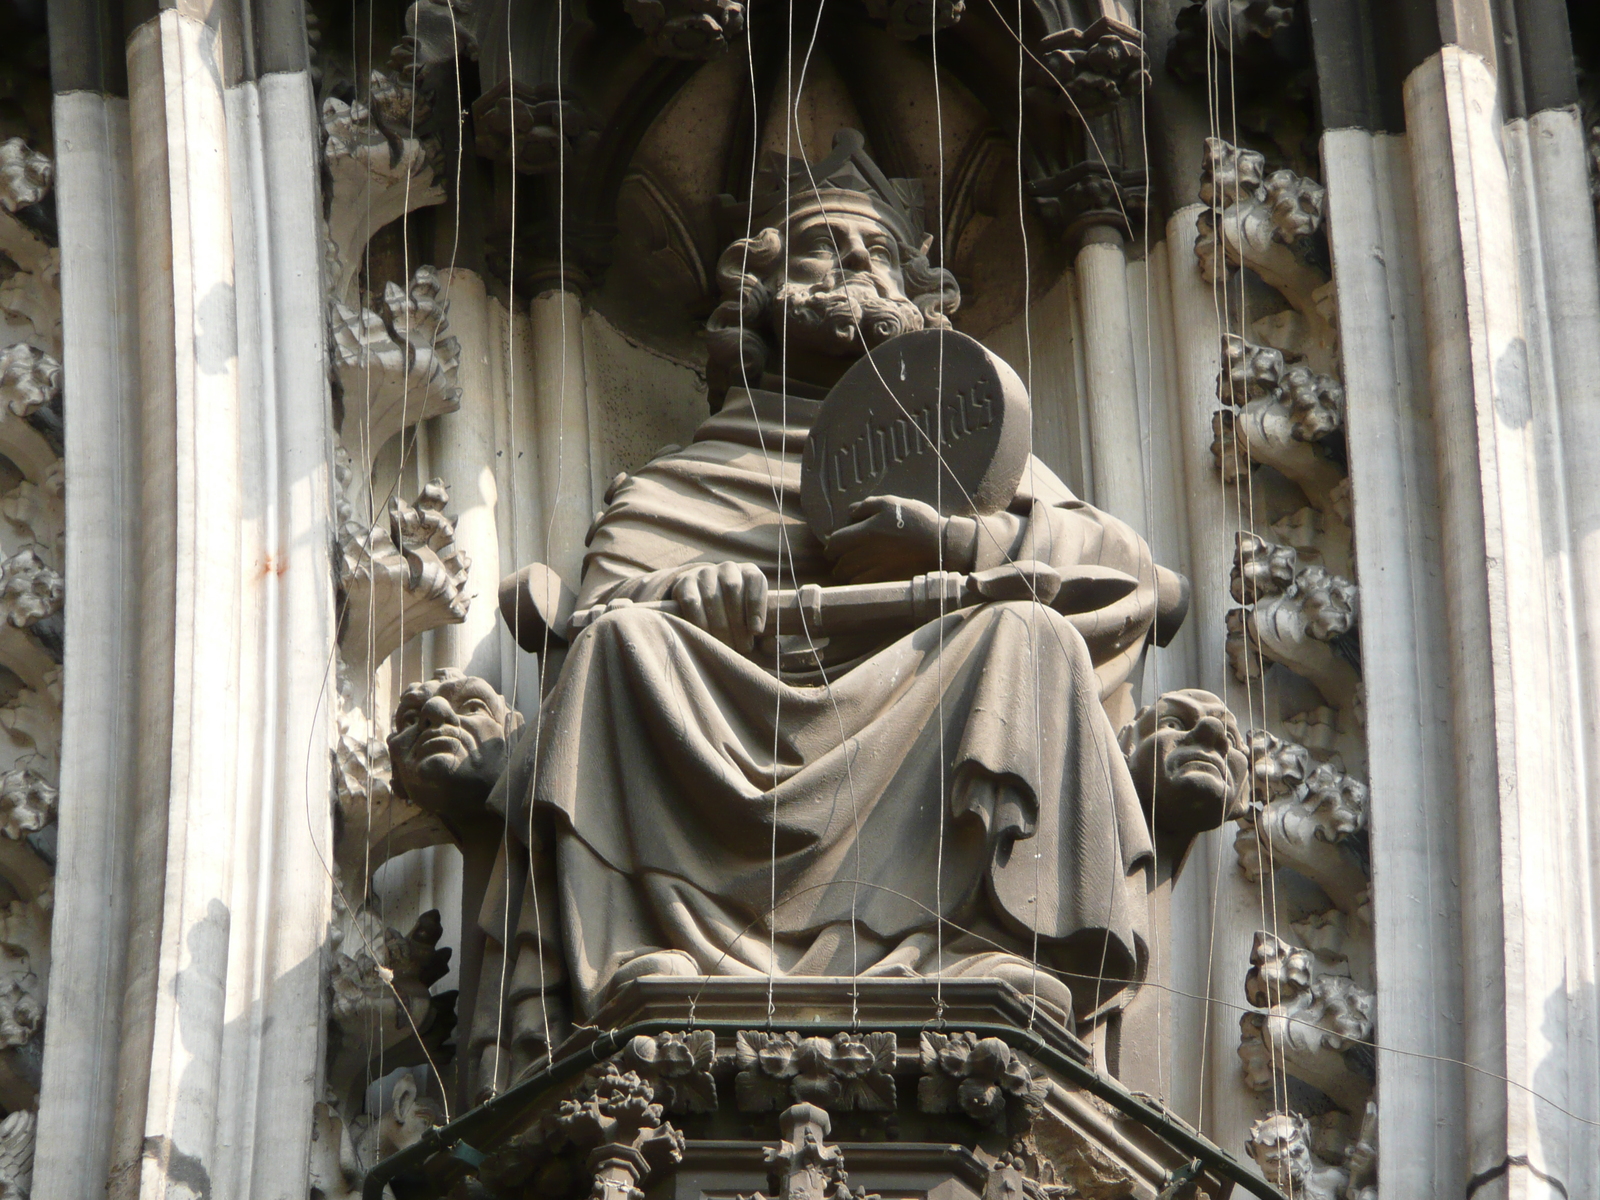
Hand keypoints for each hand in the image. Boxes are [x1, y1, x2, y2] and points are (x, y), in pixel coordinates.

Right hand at [670, 562, 768, 653]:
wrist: (701, 598)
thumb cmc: (735, 615)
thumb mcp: (752, 620)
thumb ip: (765, 636)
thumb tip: (773, 647)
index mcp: (749, 572)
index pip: (755, 580)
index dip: (756, 605)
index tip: (756, 632)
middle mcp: (728, 568)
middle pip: (733, 589)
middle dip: (738, 623)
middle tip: (741, 647)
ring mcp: (705, 573)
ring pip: (712, 597)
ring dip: (719, 626)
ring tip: (725, 646)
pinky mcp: (685, 583)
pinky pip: (692, 602)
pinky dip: (699, 621)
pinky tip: (705, 636)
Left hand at [824, 496, 945, 583]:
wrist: (941, 545)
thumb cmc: (917, 521)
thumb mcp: (892, 503)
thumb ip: (867, 506)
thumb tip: (849, 512)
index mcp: (866, 532)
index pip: (835, 543)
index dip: (830, 546)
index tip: (833, 548)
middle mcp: (867, 553)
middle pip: (840, 564)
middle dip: (838, 562)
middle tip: (841, 559)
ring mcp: (877, 569)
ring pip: (850, 578)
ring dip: (847, 574)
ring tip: (852, 569)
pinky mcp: (886, 580)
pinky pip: (864, 586)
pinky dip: (860, 583)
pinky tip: (865, 577)